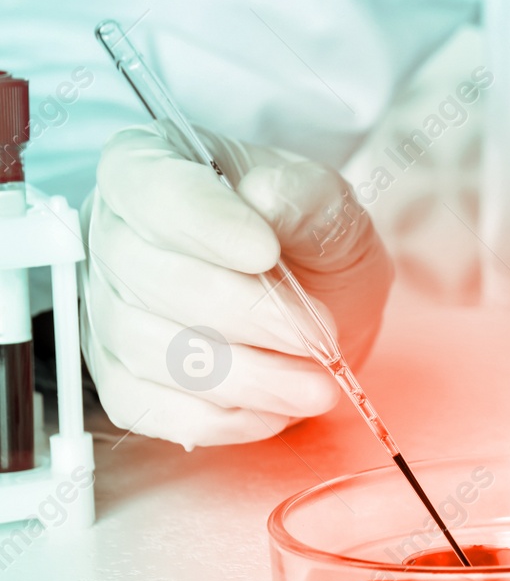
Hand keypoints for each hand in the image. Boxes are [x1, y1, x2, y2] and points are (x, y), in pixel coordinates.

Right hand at [83, 125, 393, 447]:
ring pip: (149, 348)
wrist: (320, 301)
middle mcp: (112, 233)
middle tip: (317, 335)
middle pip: (150, 277)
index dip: (204, 224)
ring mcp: (107, 308)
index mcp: (153, 165)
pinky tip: (273, 410)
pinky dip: (214, 415)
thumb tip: (265, 196)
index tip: (264, 252)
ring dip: (241, 374)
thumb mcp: (332, 206)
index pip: (152, 188)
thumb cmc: (312, 239)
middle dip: (244, 313)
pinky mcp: (119, 375)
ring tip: (316, 384)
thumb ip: (307, 198)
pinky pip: (145, 406)